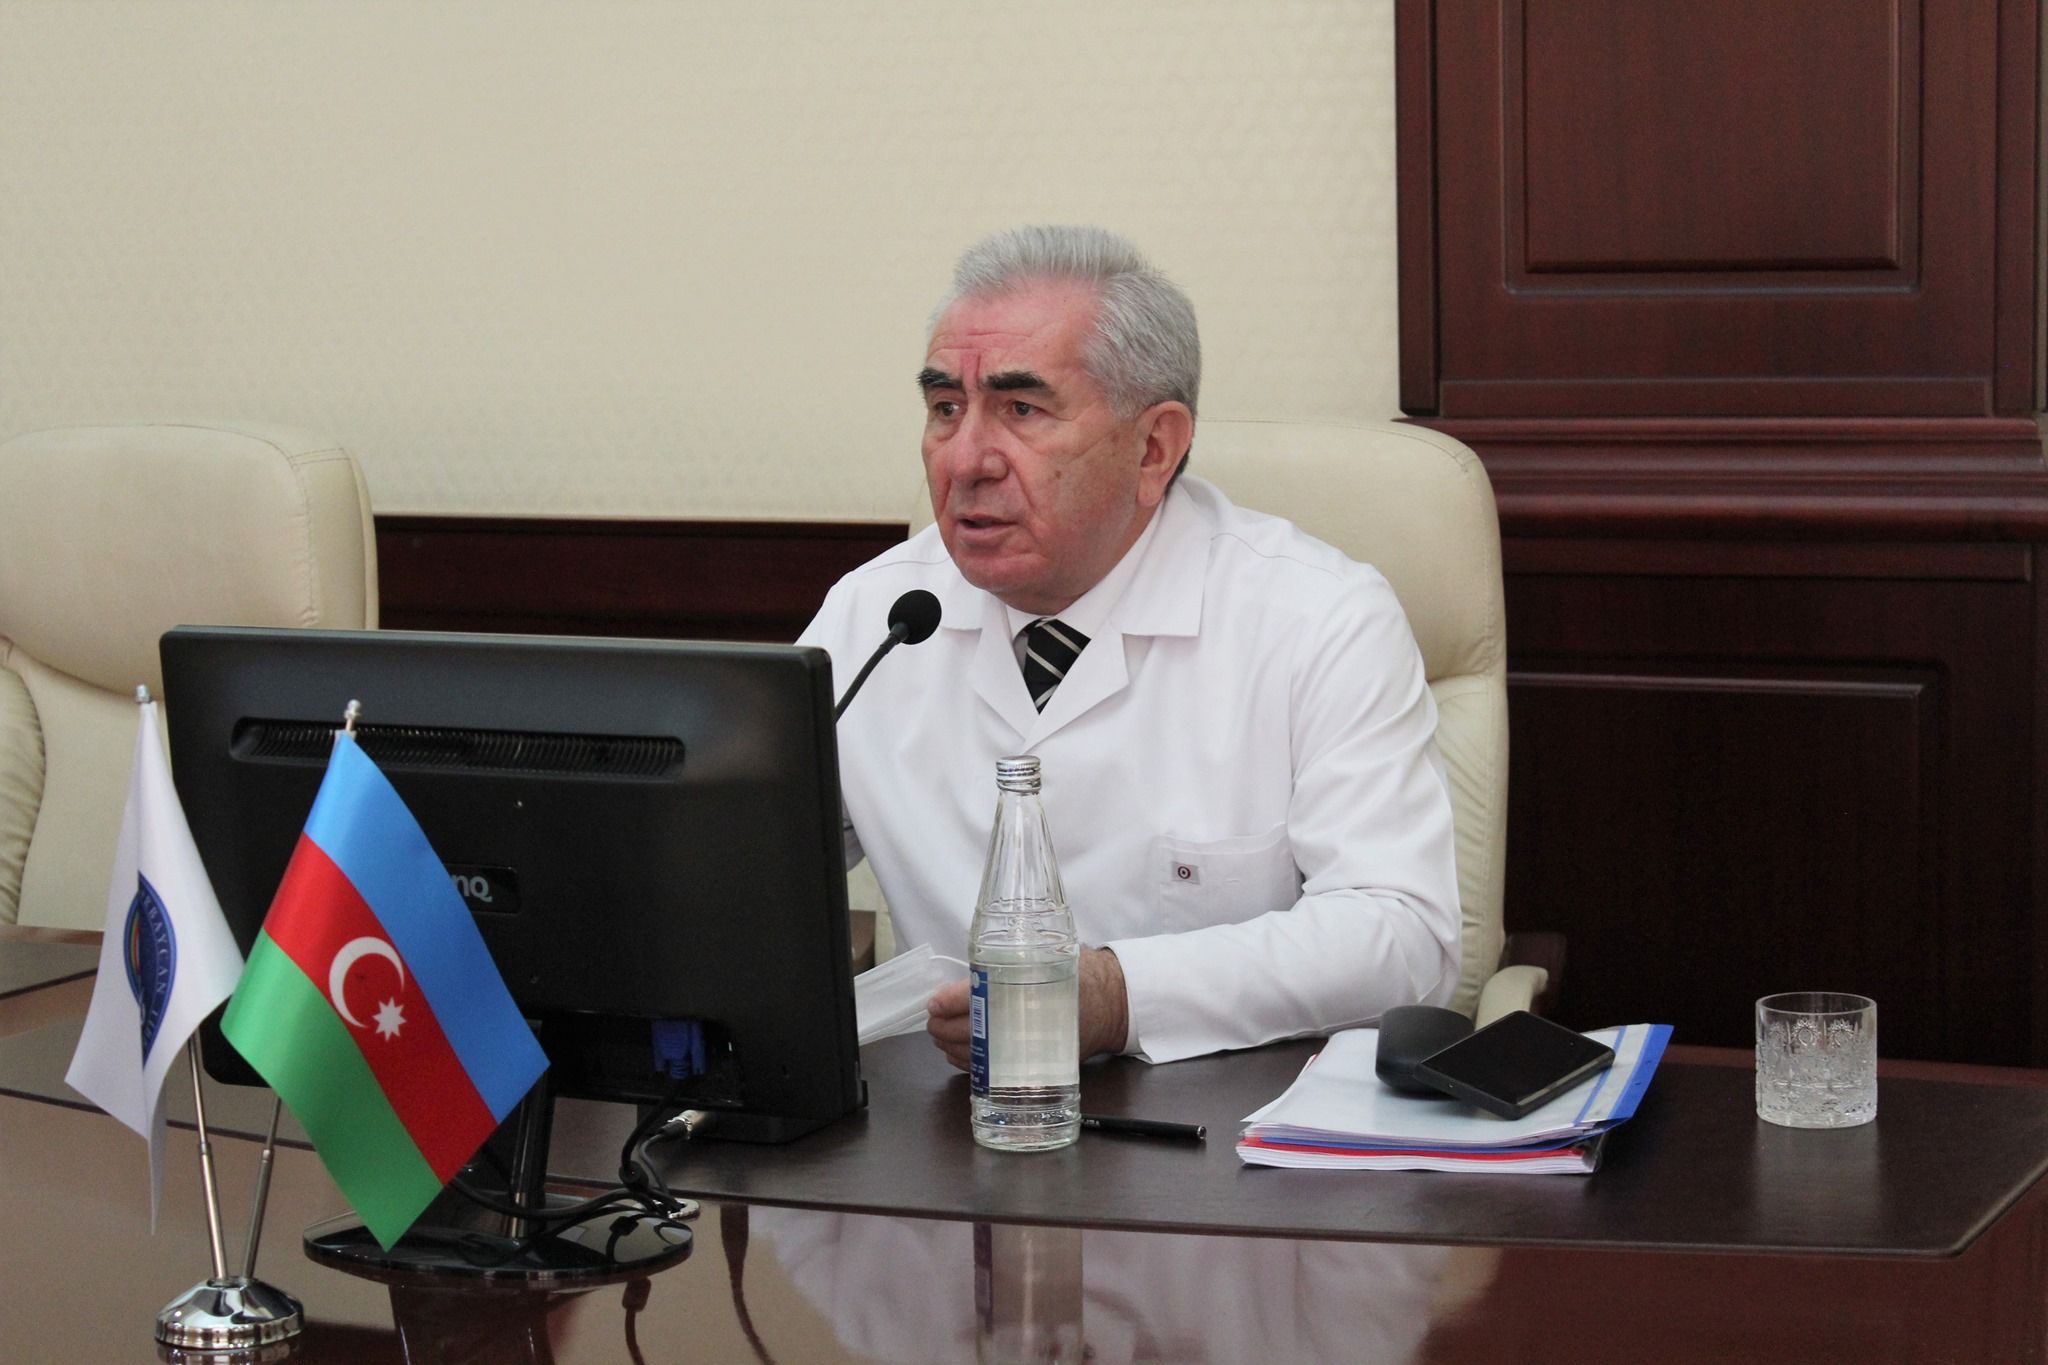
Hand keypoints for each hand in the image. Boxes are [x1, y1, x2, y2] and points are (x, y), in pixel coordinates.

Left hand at [926, 947, 1130, 1071]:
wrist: (1112, 1006)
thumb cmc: (1081, 975)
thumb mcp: (1051, 957)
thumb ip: (1015, 960)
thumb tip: (975, 965)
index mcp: (1025, 993)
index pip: (975, 1000)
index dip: (949, 1002)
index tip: (934, 1002)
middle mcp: (1022, 1026)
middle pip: (967, 1034)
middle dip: (941, 1028)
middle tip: (933, 1020)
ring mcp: (1026, 1052)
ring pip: (974, 1057)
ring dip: (950, 1047)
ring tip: (940, 1035)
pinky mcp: (1031, 1067)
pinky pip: (991, 1072)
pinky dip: (969, 1063)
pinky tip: (959, 1053)